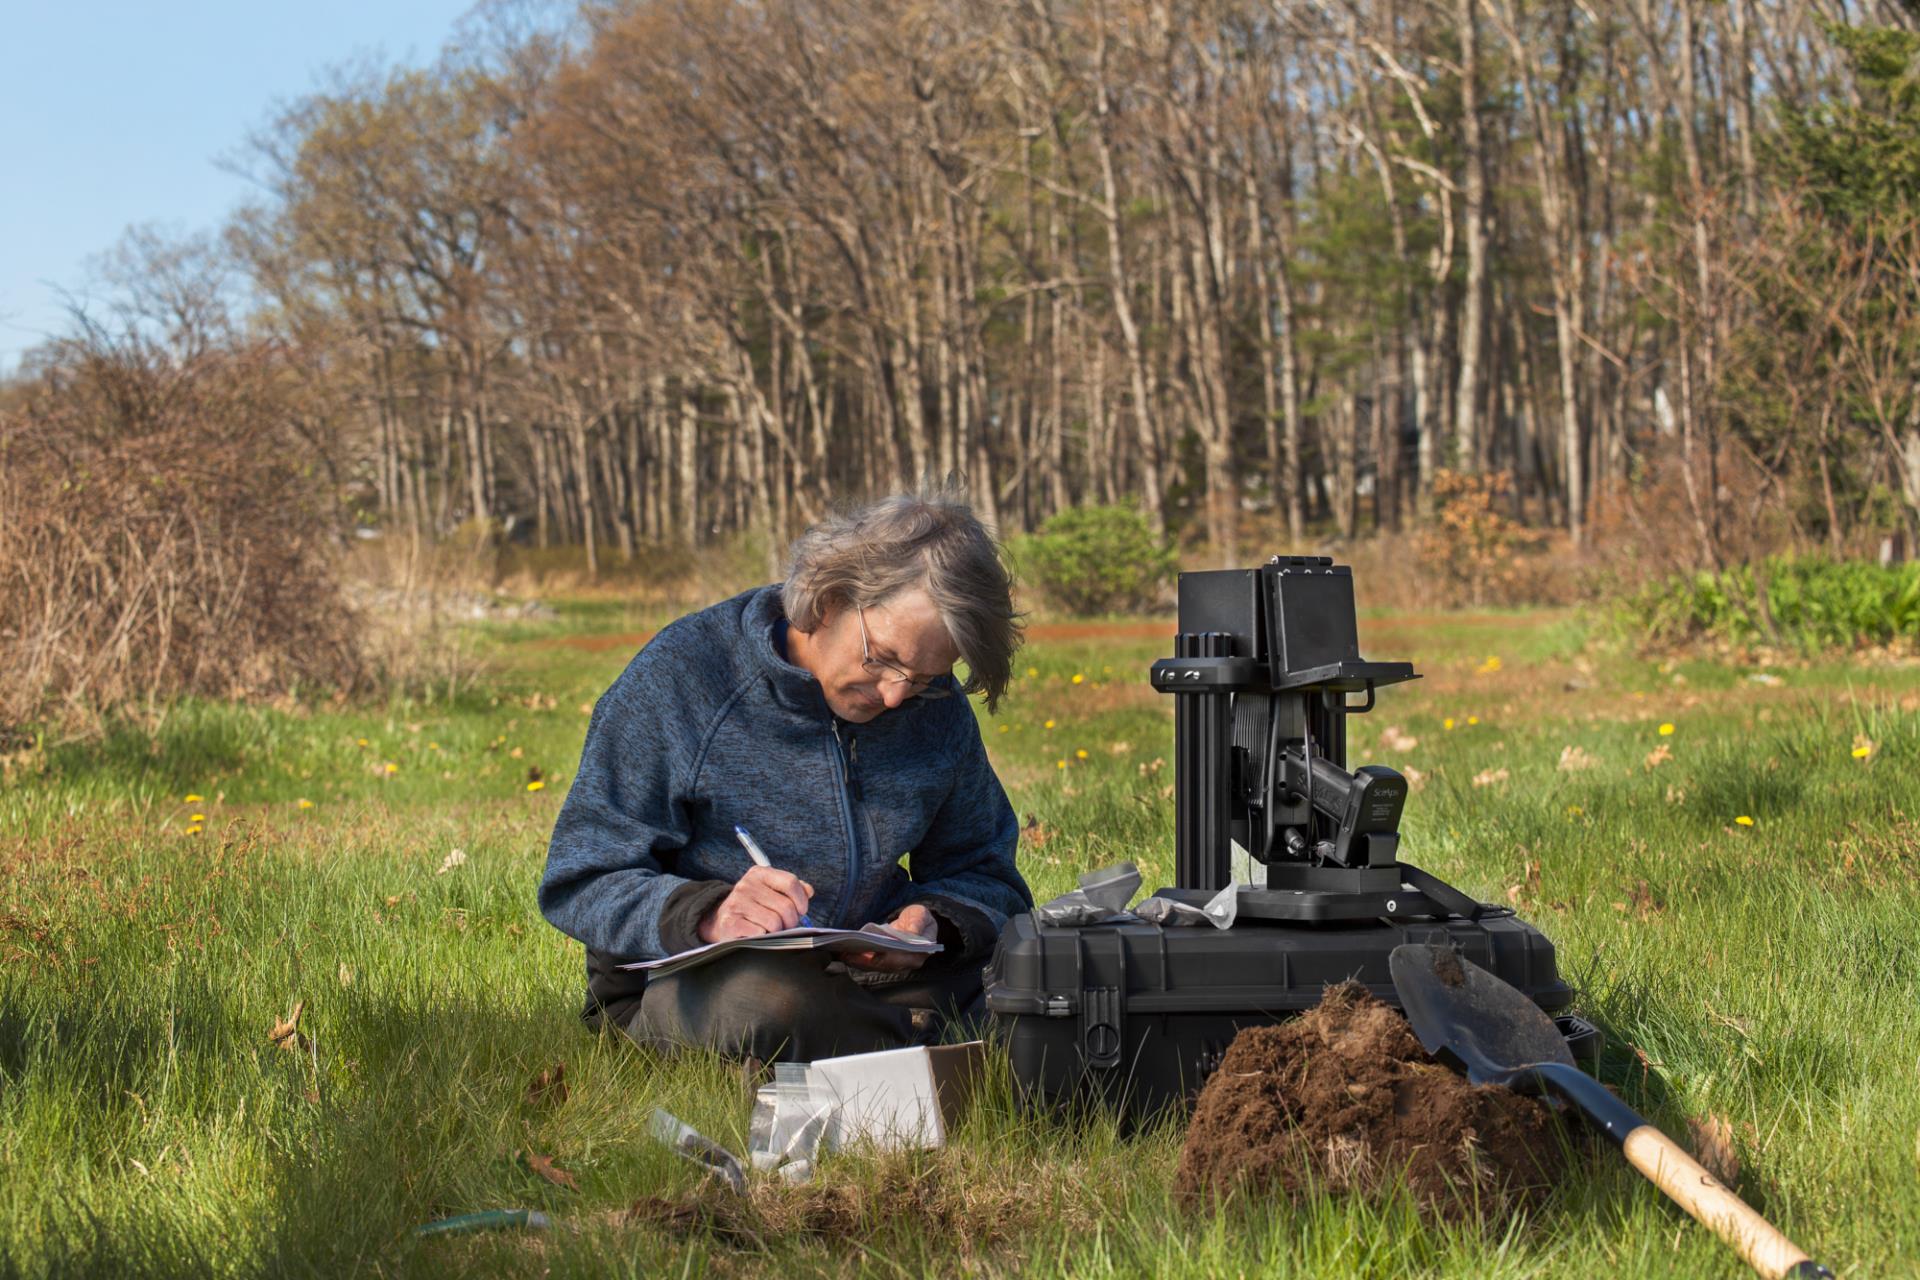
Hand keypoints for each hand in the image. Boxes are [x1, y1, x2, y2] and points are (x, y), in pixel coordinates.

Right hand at [697, 865, 814, 943]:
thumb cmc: (752, 907)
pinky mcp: (731, 922)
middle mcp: (747, 885)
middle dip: (791, 921)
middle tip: (787, 926)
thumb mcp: (770, 891)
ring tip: (772, 930)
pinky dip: (764, 937)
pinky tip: (758, 934)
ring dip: (777, 931)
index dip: (801, 900)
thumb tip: (809, 891)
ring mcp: (737, 903)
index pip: (791, 882)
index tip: (802, 910)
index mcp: (760, 873)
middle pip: (786, 906)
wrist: (719, 920)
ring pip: (775, 922)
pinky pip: (760, 933)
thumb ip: (791, 889)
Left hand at [842, 903, 938, 972]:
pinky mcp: (883, 961)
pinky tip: (845, 953)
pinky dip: (856, 959)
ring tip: (843, 952)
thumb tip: (912, 932)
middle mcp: (904, 963)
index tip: (873, 952)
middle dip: (865, 960)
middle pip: (882, 965)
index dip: (887, 956)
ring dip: (857, 960)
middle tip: (849, 952)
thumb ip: (918, 923)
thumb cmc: (919, 919)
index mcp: (917, 954)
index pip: (901, 959)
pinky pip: (868, 963)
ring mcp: (893, 964)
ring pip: (873, 966)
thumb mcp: (921, 916)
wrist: (916, 923)